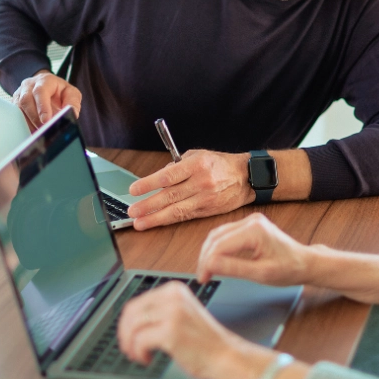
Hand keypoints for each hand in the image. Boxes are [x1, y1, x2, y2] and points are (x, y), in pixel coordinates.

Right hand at [12, 70, 81, 129]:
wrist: (46, 86)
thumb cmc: (59, 91)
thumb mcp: (71, 92)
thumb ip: (72, 102)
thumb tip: (72, 113)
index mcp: (44, 80)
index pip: (40, 91)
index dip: (42, 106)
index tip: (46, 120)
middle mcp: (29, 86)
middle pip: (26, 101)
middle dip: (35, 118)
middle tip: (45, 129)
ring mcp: (19, 95)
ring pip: (19, 110)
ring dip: (29, 123)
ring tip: (40, 132)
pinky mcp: (15, 105)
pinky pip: (15, 116)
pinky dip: (25, 126)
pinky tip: (33, 132)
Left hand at [117, 281, 234, 378]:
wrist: (225, 356)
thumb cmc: (204, 341)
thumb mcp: (181, 314)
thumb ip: (159, 311)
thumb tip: (128, 320)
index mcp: (175, 289)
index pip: (137, 302)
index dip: (126, 322)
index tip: (128, 336)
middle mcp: (173, 297)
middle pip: (131, 313)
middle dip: (125, 333)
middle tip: (129, 348)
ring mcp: (173, 313)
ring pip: (132, 327)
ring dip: (130, 345)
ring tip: (137, 355)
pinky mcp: (171, 331)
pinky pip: (139, 341)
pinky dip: (138, 353)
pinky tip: (148, 359)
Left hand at [127, 150, 252, 229]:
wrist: (246, 178)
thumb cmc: (221, 164)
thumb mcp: (199, 155)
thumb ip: (177, 166)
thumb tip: (158, 179)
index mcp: (197, 165)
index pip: (168, 176)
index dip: (148, 184)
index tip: (134, 190)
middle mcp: (201, 182)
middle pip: (169, 196)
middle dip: (148, 205)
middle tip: (132, 210)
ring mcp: (205, 198)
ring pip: (176, 211)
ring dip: (155, 218)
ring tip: (139, 223)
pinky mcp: (207, 210)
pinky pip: (185, 216)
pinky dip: (168, 220)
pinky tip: (156, 222)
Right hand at [197, 212, 310, 284]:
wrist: (305, 262)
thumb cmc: (289, 268)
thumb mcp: (261, 274)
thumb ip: (234, 268)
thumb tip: (210, 266)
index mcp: (254, 230)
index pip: (220, 245)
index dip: (207, 262)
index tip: (203, 279)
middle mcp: (251, 221)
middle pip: (216, 237)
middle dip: (206, 257)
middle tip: (202, 276)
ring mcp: (250, 222)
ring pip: (219, 234)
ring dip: (210, 252)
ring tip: (207, 271)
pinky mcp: (250, 226)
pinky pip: (227, 235)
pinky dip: (218, 248)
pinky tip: (216, 261)